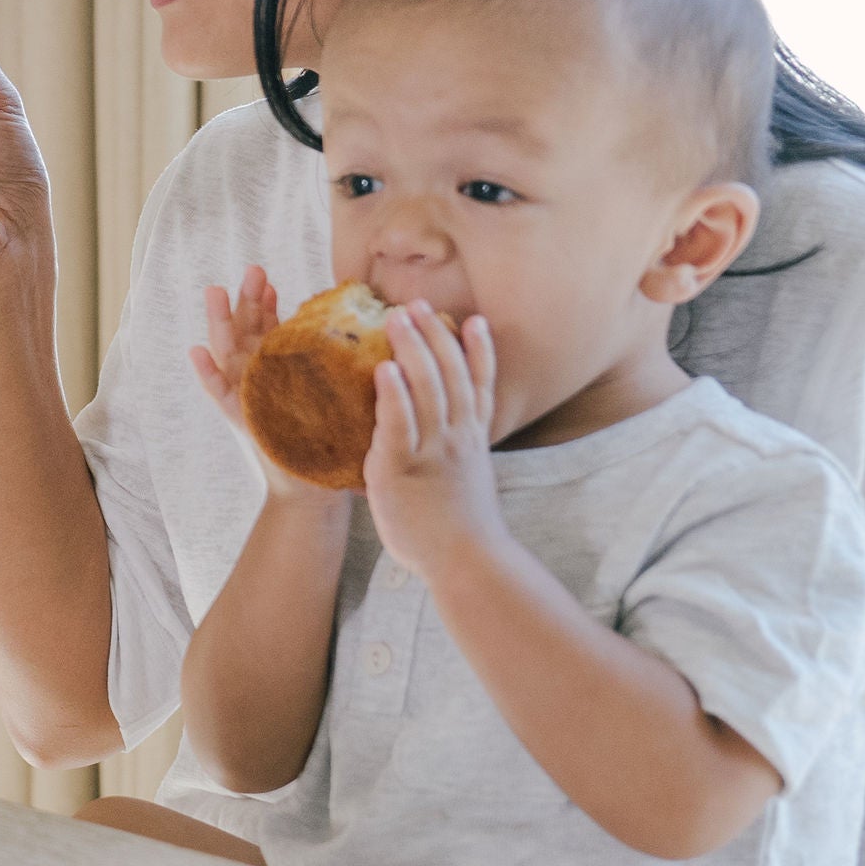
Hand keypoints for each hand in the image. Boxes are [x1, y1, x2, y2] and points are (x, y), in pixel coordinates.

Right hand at [185, 267, 334, 503]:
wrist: (311, 493)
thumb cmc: (329, 446)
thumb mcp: (338, 399)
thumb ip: (344, 370)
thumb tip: (382, 333)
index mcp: (279, 373)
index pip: (269, 331)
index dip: (266, 305)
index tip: (270, 279)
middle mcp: (258, 381)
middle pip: (248, 333)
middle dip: (247, 301)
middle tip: (253, 270)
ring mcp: (245, 398)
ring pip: (230, 353)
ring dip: (221, 322)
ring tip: (215, 291)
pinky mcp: (242, 420)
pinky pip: (221, 394)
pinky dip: (207, 374)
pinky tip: (197, 352)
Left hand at [361, 299, 508, 580]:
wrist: (467, 562)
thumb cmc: (461, 529)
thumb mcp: (466, 481)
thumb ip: (455, 457)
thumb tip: (440, 443)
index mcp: (472, 439)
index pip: (480, 384)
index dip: (478, 350)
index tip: (473, 319)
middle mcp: (457, 437)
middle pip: (451, 374)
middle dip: (435, 335)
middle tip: (418, 303)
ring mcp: (433, 450)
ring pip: (427, 388)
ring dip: (412, 349)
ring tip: (397, 316)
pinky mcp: (403, 467)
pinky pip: (399, 423)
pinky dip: (393, 393)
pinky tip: (384, 367)